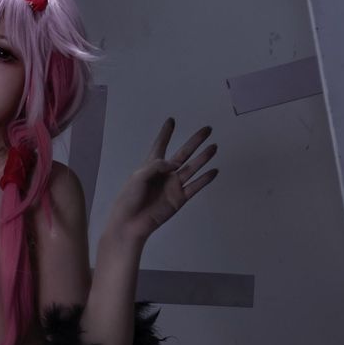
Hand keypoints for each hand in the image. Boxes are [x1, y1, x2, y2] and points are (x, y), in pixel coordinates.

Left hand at [102, 118, 217, 243]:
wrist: (130, 223)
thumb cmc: (129, 199)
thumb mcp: (139, 176)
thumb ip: (156, 166)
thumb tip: (173, 164)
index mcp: (151, 165)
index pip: (160, 145)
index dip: (166, 133)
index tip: (171, 121)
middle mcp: (165, 174)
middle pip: (183, 153)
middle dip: (195, 141)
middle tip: (207, 130)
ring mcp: (173, 186)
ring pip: (192, 168)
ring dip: (203, 158)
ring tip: (213, 147)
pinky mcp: (179, 199)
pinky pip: (195, 187)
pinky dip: (205, 179)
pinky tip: (214, 171)